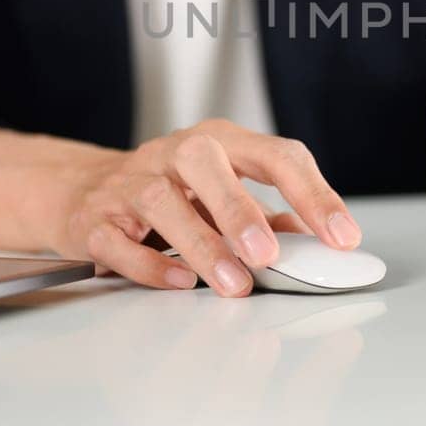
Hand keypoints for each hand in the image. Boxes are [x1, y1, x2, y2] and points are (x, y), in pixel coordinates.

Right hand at [49, 119, 361, 297]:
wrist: (83, 191)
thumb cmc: (172, 192)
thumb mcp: (226, 194)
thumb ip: (269, 216)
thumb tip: (315, 244)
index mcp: (221, 142)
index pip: (275, 155)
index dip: (313, 194)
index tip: (342, 237)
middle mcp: (174, 153)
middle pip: (205, 163)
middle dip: (240, 211)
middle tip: (269, 256)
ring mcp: (129, 183)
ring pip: (160, 201)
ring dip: (200, 245)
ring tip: (232, 282)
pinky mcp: (94, 219)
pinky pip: (118, 240)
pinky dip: (149, 264)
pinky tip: (179, 283)